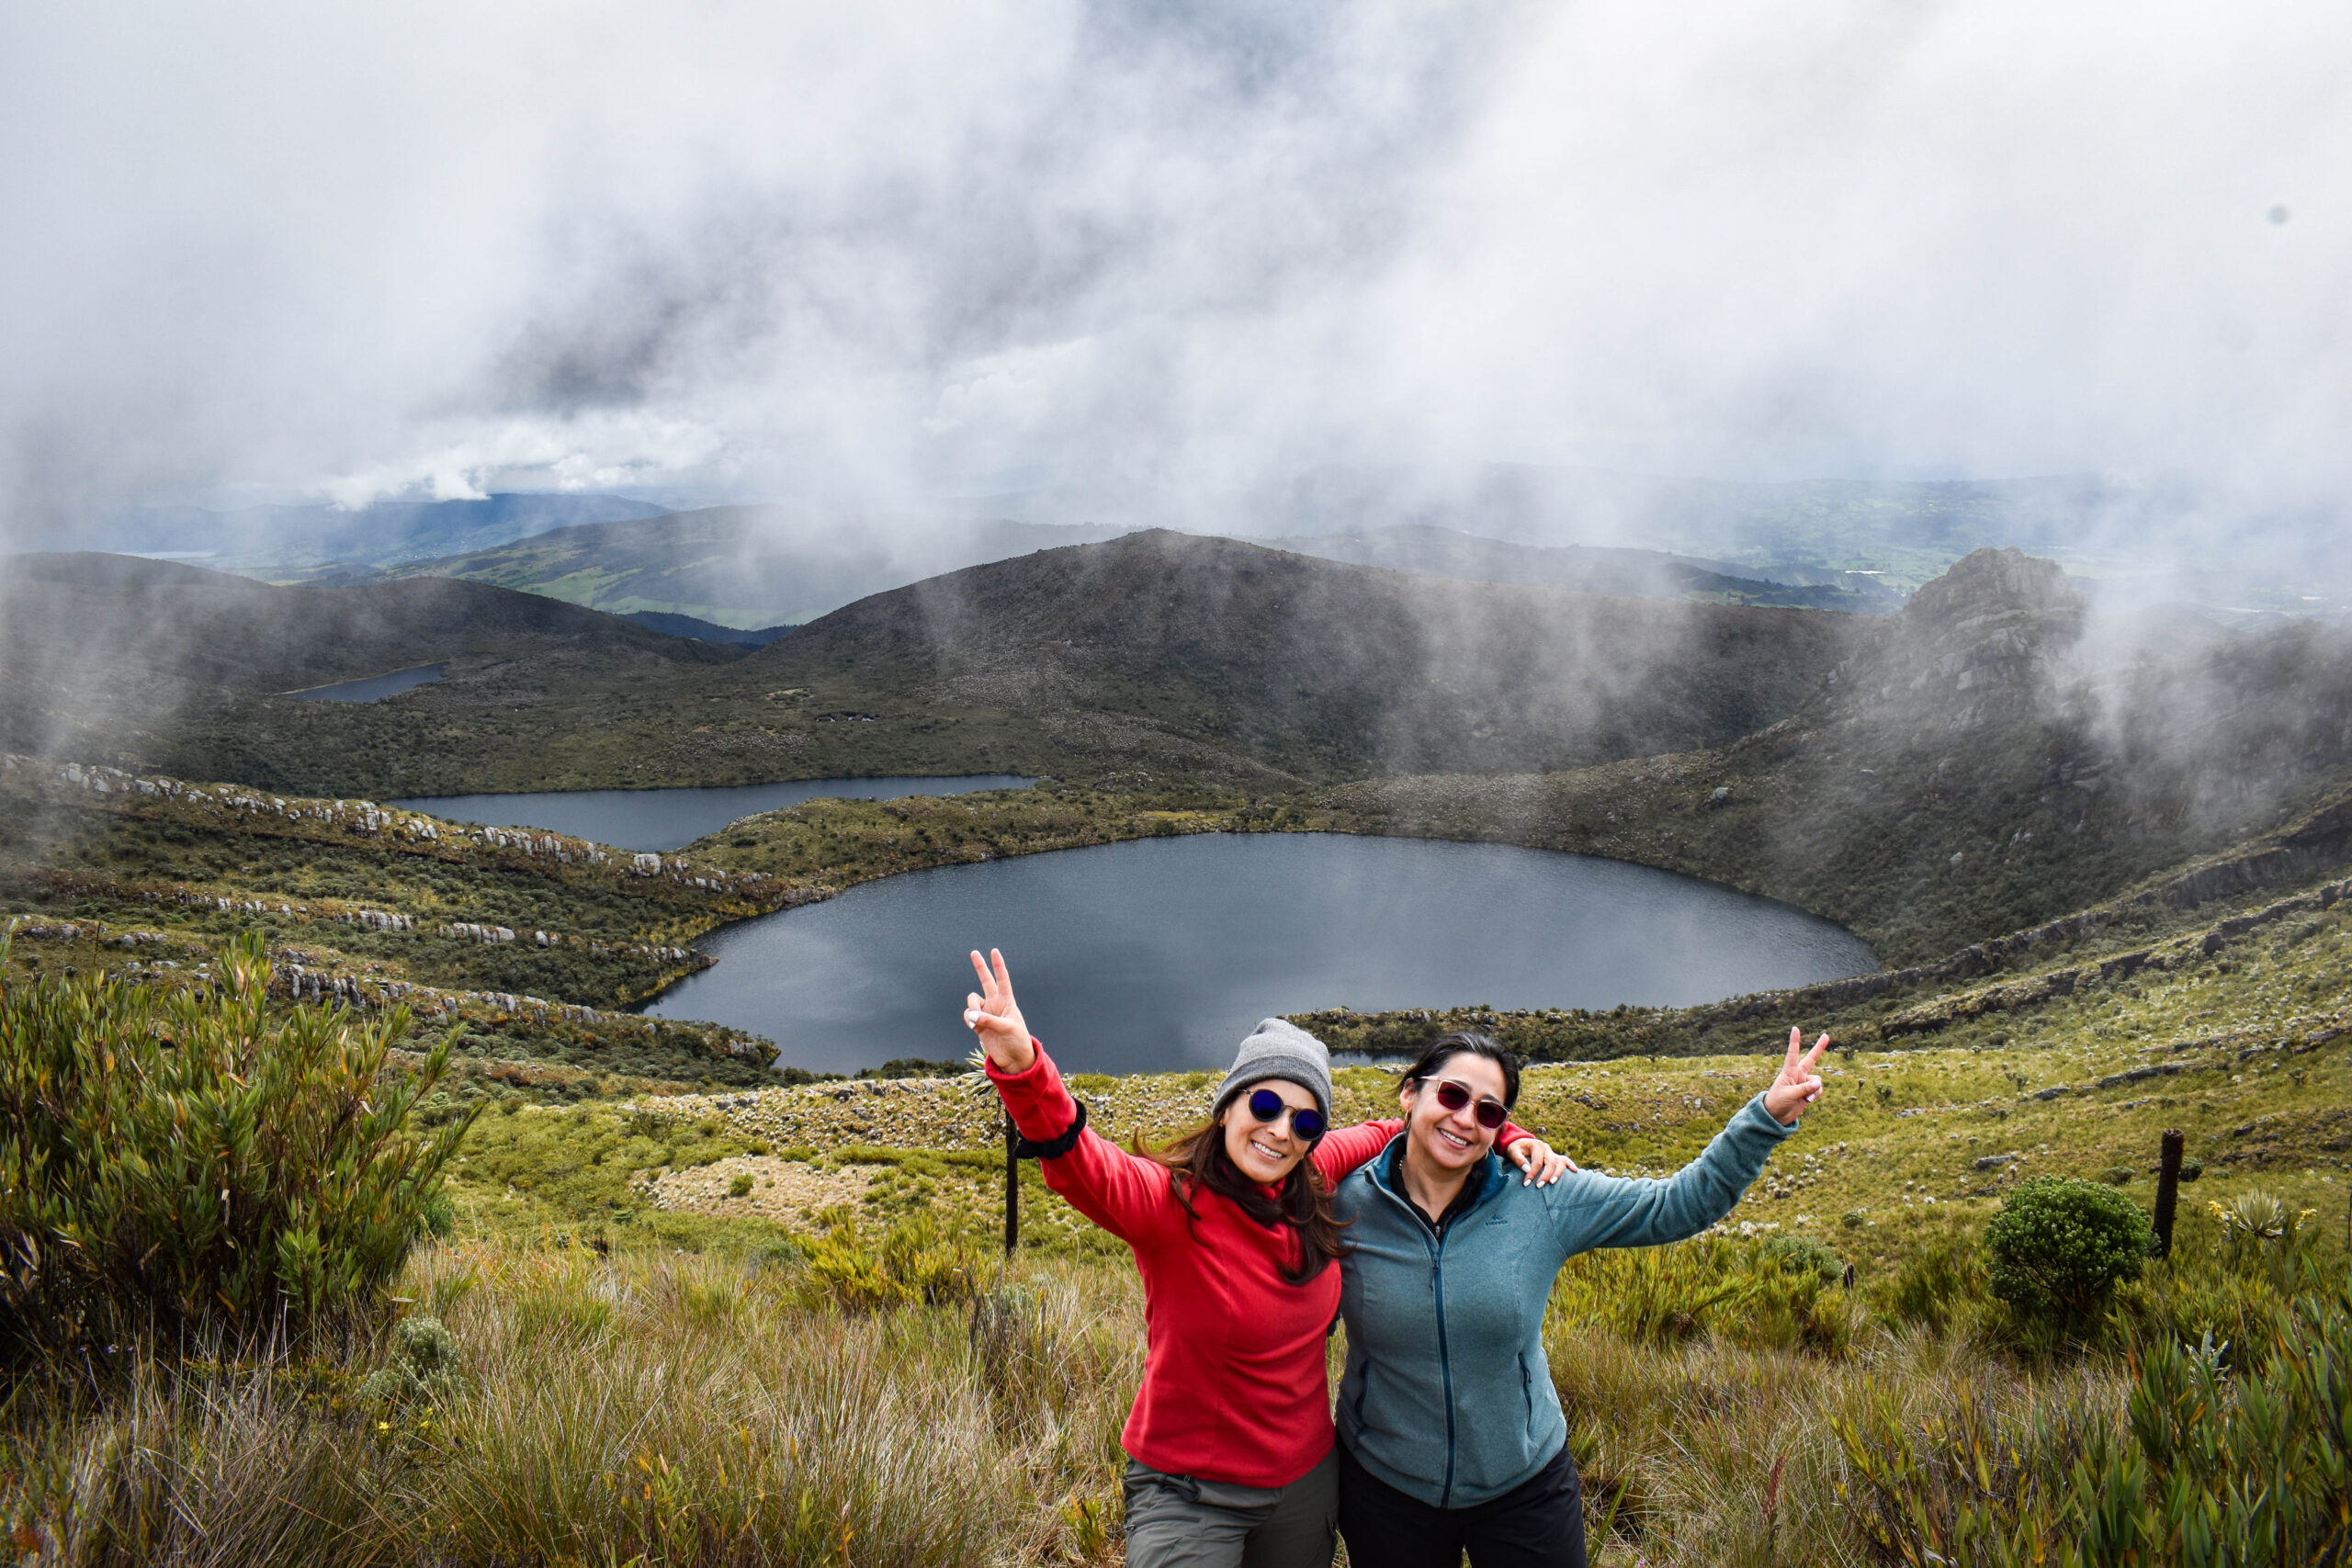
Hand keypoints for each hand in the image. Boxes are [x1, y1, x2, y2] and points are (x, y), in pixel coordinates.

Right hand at [963, 948, 1035, 1073]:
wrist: (1014, 1058)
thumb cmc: (1017, 1040)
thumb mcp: (1007, 1028)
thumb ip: (989, 1020)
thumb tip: (971, 1016)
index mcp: (1007, 1001)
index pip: (1002, 979)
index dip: (998, 965)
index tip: (994, 951)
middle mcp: (996, 1004)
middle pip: (986, 981)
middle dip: (980, 967)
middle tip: (974, 952)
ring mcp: (986, 1013)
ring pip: (972, 1001)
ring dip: (972, 1008)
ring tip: (976, 1020)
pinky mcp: (978, 1025)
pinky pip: (968, 1015)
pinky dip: (968, 1019)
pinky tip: (973, 1026)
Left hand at [1506, 1137, 1577, 1185]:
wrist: (1520, 1144)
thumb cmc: (1516, 1149)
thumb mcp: (1513, 1152)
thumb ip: (1519, 1160)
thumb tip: (1527, 1169)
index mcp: (1536, 1145)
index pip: (1536, 1162)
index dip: (1532, 1173)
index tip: (1526, 1184)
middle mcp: (1546, 1148)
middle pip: (1550, 1163)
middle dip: (1545, 1175)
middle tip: (1538, 1186)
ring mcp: (1552, 1152)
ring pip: (1559, 1162)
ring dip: (1557, 1173)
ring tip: (1552, 1183)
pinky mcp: (1555, 1157)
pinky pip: (1565, 1160)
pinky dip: (1570, 1165)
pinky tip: (1575, 1171)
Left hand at [1763, 1026, 1829, 1124]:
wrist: (1777, 1116)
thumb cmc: (1778, 1102)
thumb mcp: (1789, 1095)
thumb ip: (1805, 1088)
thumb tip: (1819, 1083)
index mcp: (1789, 1072)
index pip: (1793, 1054)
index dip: (1795, 1041)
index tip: (1795, 1028)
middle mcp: (1798, 1075)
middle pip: (1811, 1059)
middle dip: (1819, 1048)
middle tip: (1826, 1035)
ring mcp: (1804, 1083)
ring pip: (1818, 1080)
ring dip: (1815, 1089)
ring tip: (1806, 1098)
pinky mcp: (1809, 1092)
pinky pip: (1819, 1090)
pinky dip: (1816, 1095)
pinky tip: (1808, 1101)